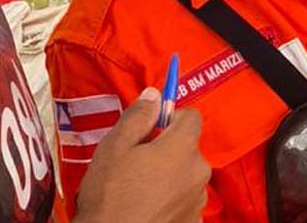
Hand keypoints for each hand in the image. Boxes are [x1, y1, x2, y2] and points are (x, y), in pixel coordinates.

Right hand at [74, 88, 211, 222]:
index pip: (191, 116)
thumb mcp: (114, 147)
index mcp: (182, 148)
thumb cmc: (108, 198)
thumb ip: (138, 116)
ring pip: (186, 175)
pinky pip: (184, 200)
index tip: (152, 127)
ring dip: (169, 176)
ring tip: (139, 189)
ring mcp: (198, 199)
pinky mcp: (193, 221)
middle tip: (137, 162)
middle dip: (167, 150)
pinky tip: (147, 206)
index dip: (170, 117)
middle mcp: (198, 173)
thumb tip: (154, 96)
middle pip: (188, 148)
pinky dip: (171, 200)